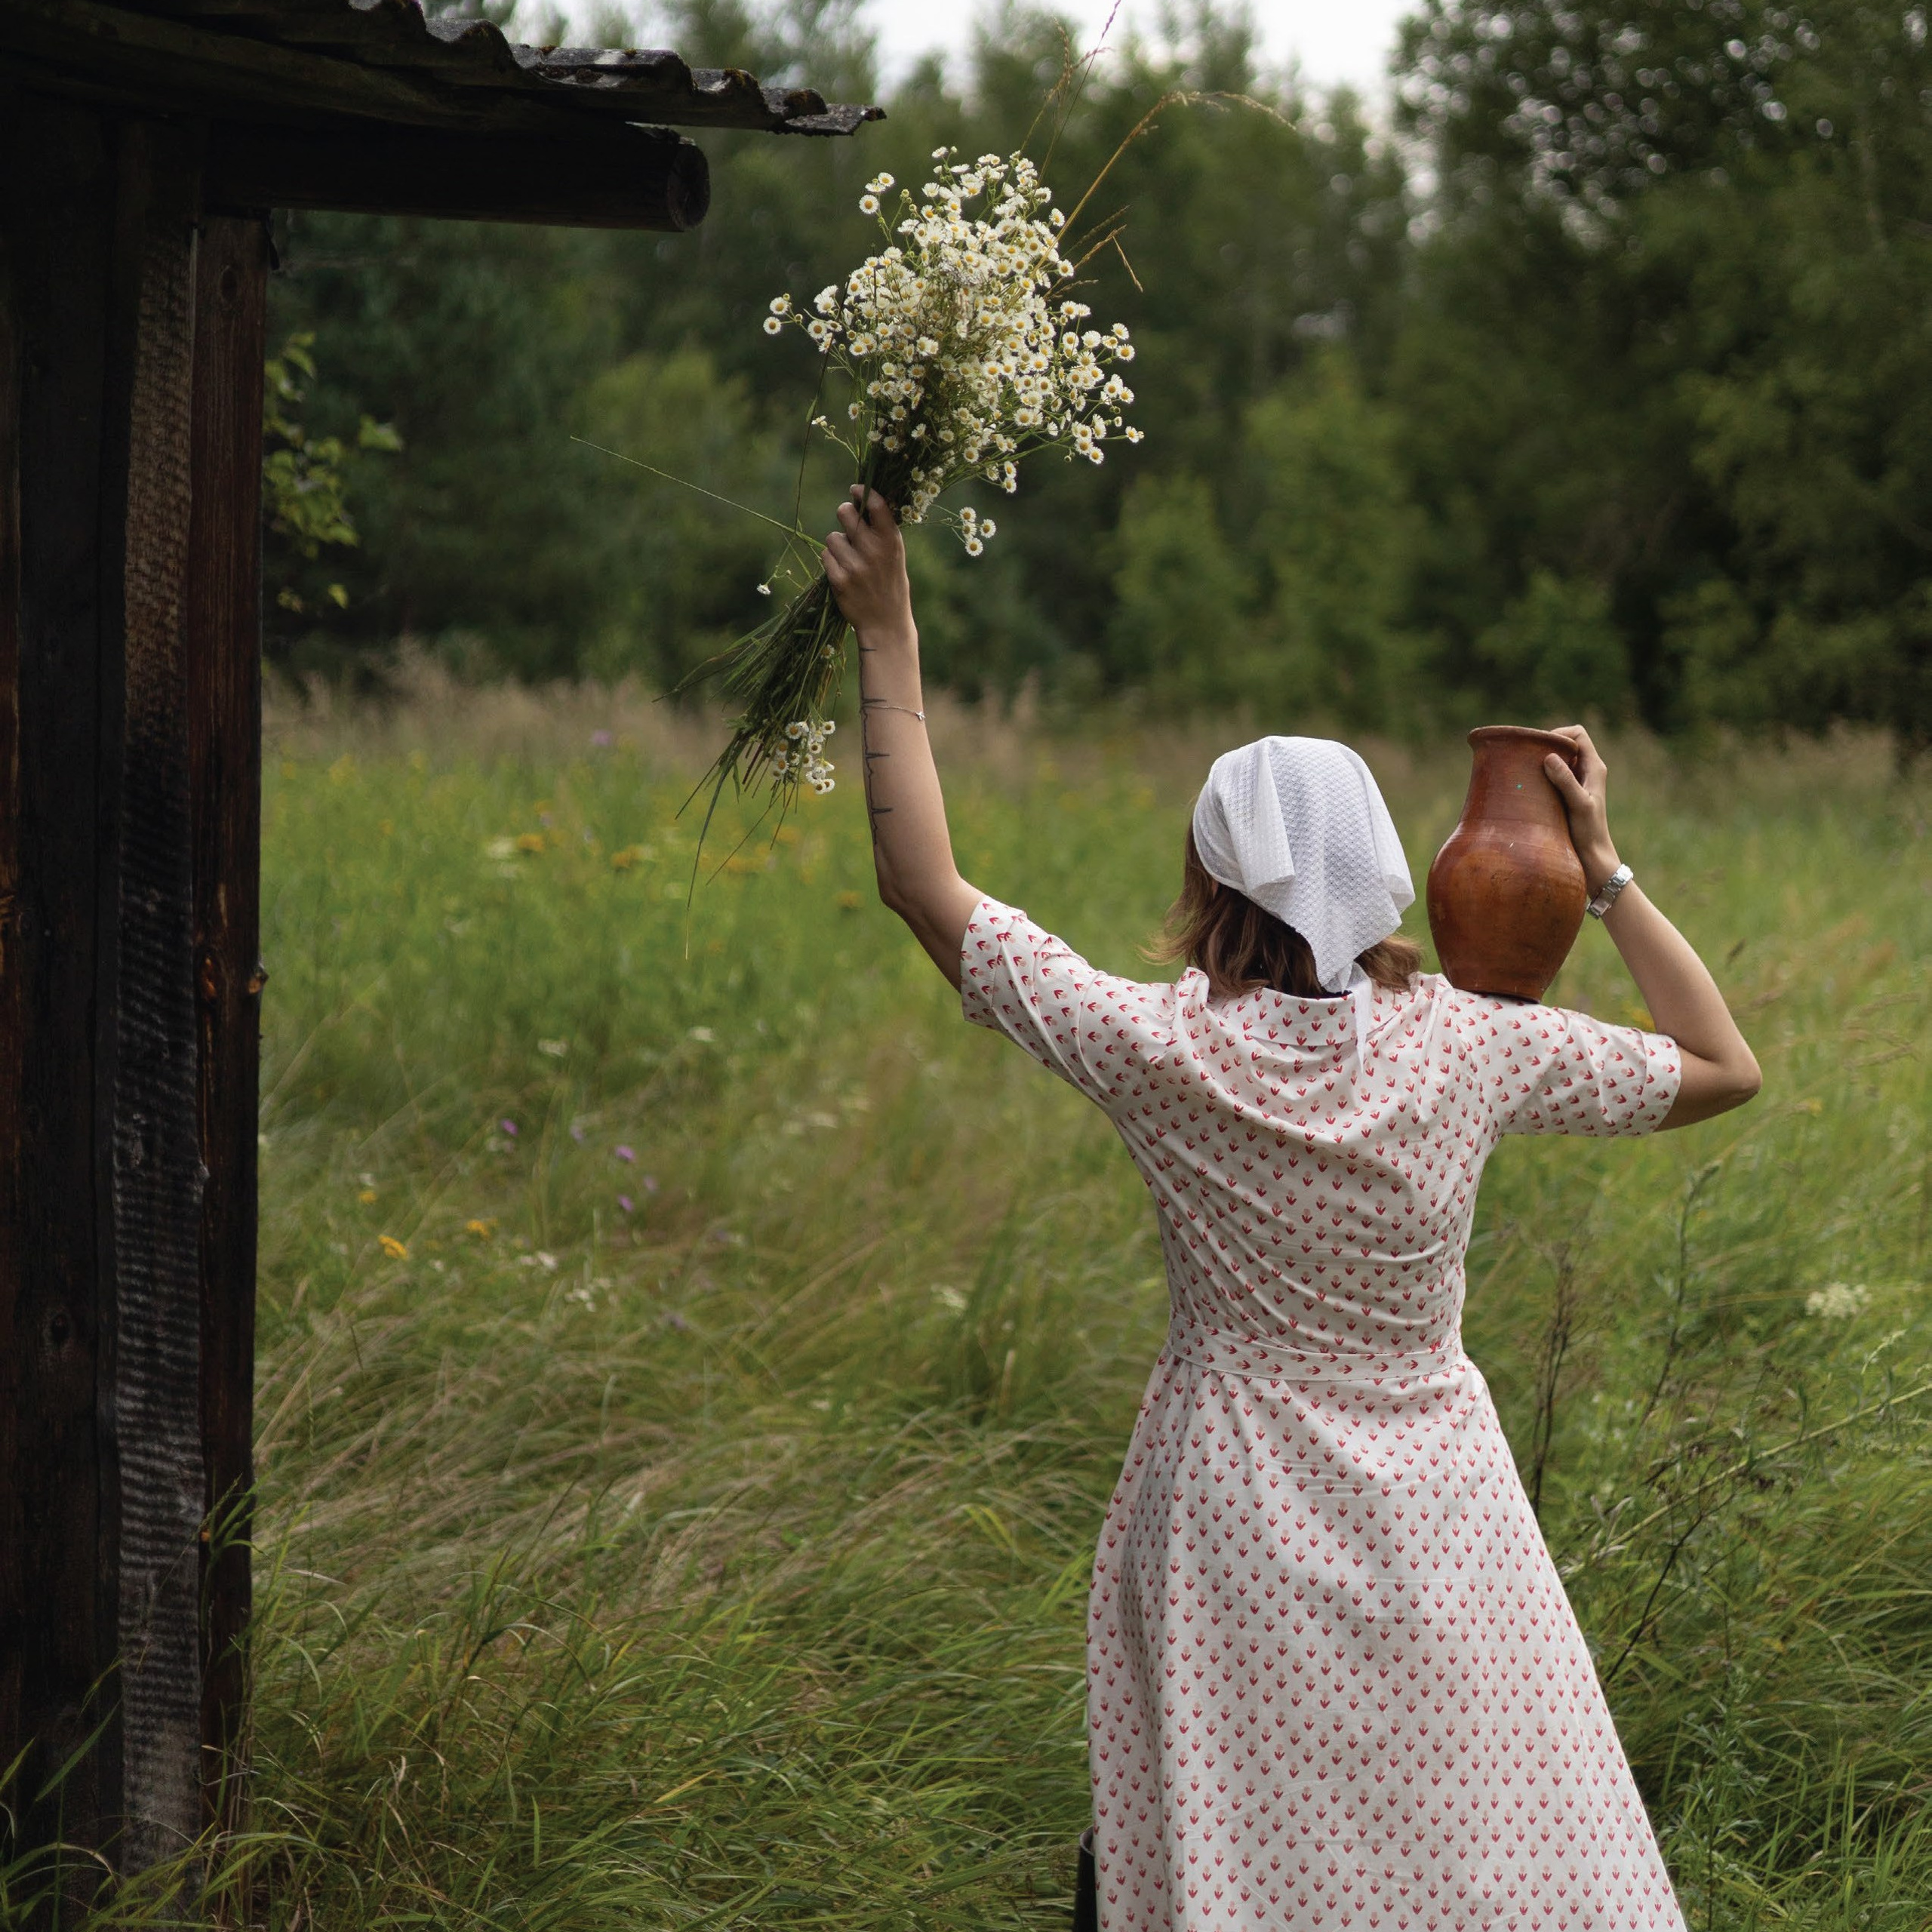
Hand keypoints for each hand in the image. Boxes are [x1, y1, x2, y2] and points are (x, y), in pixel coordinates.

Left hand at [822, 487, 914, 642]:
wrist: (886, 624)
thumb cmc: (890, 584)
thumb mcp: (895, 556)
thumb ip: (881, 532)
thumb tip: (861, 502)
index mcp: (892, 541)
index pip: (876, 504)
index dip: (863, 492)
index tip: (855, 489)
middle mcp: (874, 551)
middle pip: (845, 513)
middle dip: (844, 514)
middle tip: (848, 523)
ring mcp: (856, 566)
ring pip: (832, 538)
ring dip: (838, 546)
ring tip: (850, 561)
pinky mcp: (839, 580)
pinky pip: (825, 556)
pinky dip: (831, 562)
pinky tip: (843, 574)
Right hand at [1541, 724, 1621, 891]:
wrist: (1593, 857)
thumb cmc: (1589, 833)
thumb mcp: (1578, 805)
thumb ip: (1565, 781)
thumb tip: (1549, 757)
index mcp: (1595, 767)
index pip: (1578, 734)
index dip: (1558, 734)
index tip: (1539, 746)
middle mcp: (1588, 771)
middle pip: (1567, 744)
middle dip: (1547, 745)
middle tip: (1527, 757)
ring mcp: (1578, 782)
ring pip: (1559, 759)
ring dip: (1543, 761)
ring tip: (1526, 771)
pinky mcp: (1568, 794)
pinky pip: (1554, 775)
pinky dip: (1542, 775)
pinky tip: (1530, 786)